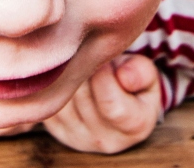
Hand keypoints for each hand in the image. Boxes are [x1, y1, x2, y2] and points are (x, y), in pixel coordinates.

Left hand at [42, 54, 162, 153]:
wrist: (119, 107)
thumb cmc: (133, 85)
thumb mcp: (146, 74)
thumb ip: (141, 72)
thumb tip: (124, 76)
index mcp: (134, 127)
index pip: (110, 103)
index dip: (103, 73)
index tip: (104, 57)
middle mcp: (104, 140)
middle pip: (81, 97)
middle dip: (82, 69)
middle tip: (88, 53)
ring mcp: (78, 139)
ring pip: (60, 99)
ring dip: (65, 75)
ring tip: (78, 64)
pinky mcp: (57, 132)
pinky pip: (47, 103)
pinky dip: (52, 85)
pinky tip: (65, 76)